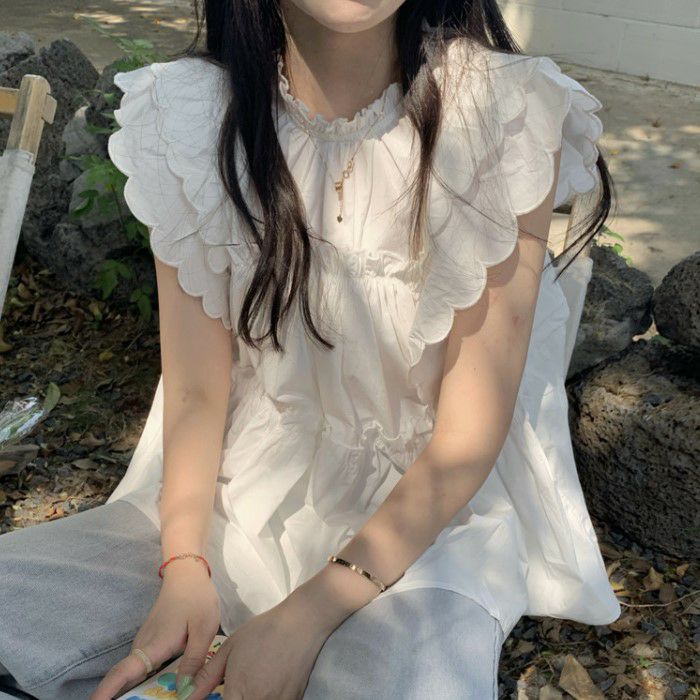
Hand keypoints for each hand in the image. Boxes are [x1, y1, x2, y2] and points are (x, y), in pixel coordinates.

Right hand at [90, 558, 220, 699]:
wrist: (187, 573)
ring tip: (147, 699)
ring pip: (133, 673)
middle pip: (124, 679)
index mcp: (154, 645)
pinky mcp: (150, 639)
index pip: (122, 674)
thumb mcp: (204, 629)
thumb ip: (194, 661)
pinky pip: (141, 665)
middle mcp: (143, 646)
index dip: (105, 693)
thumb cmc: (196, 598)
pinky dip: (142, 680)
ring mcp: (144, 641)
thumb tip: (182, 691)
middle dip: (120, 697)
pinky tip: (156, 690)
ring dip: (133, 690)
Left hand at [181, 593, 336, 699]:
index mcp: (239, 691)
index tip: (217, 698)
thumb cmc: (263, 631)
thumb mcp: (230, 649)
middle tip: (232, 691)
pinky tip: (266, 684)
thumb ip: (207, 677)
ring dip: (248, 698)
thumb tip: (186, 696)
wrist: (301, 623)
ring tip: (251, 683)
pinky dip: (266, 697)